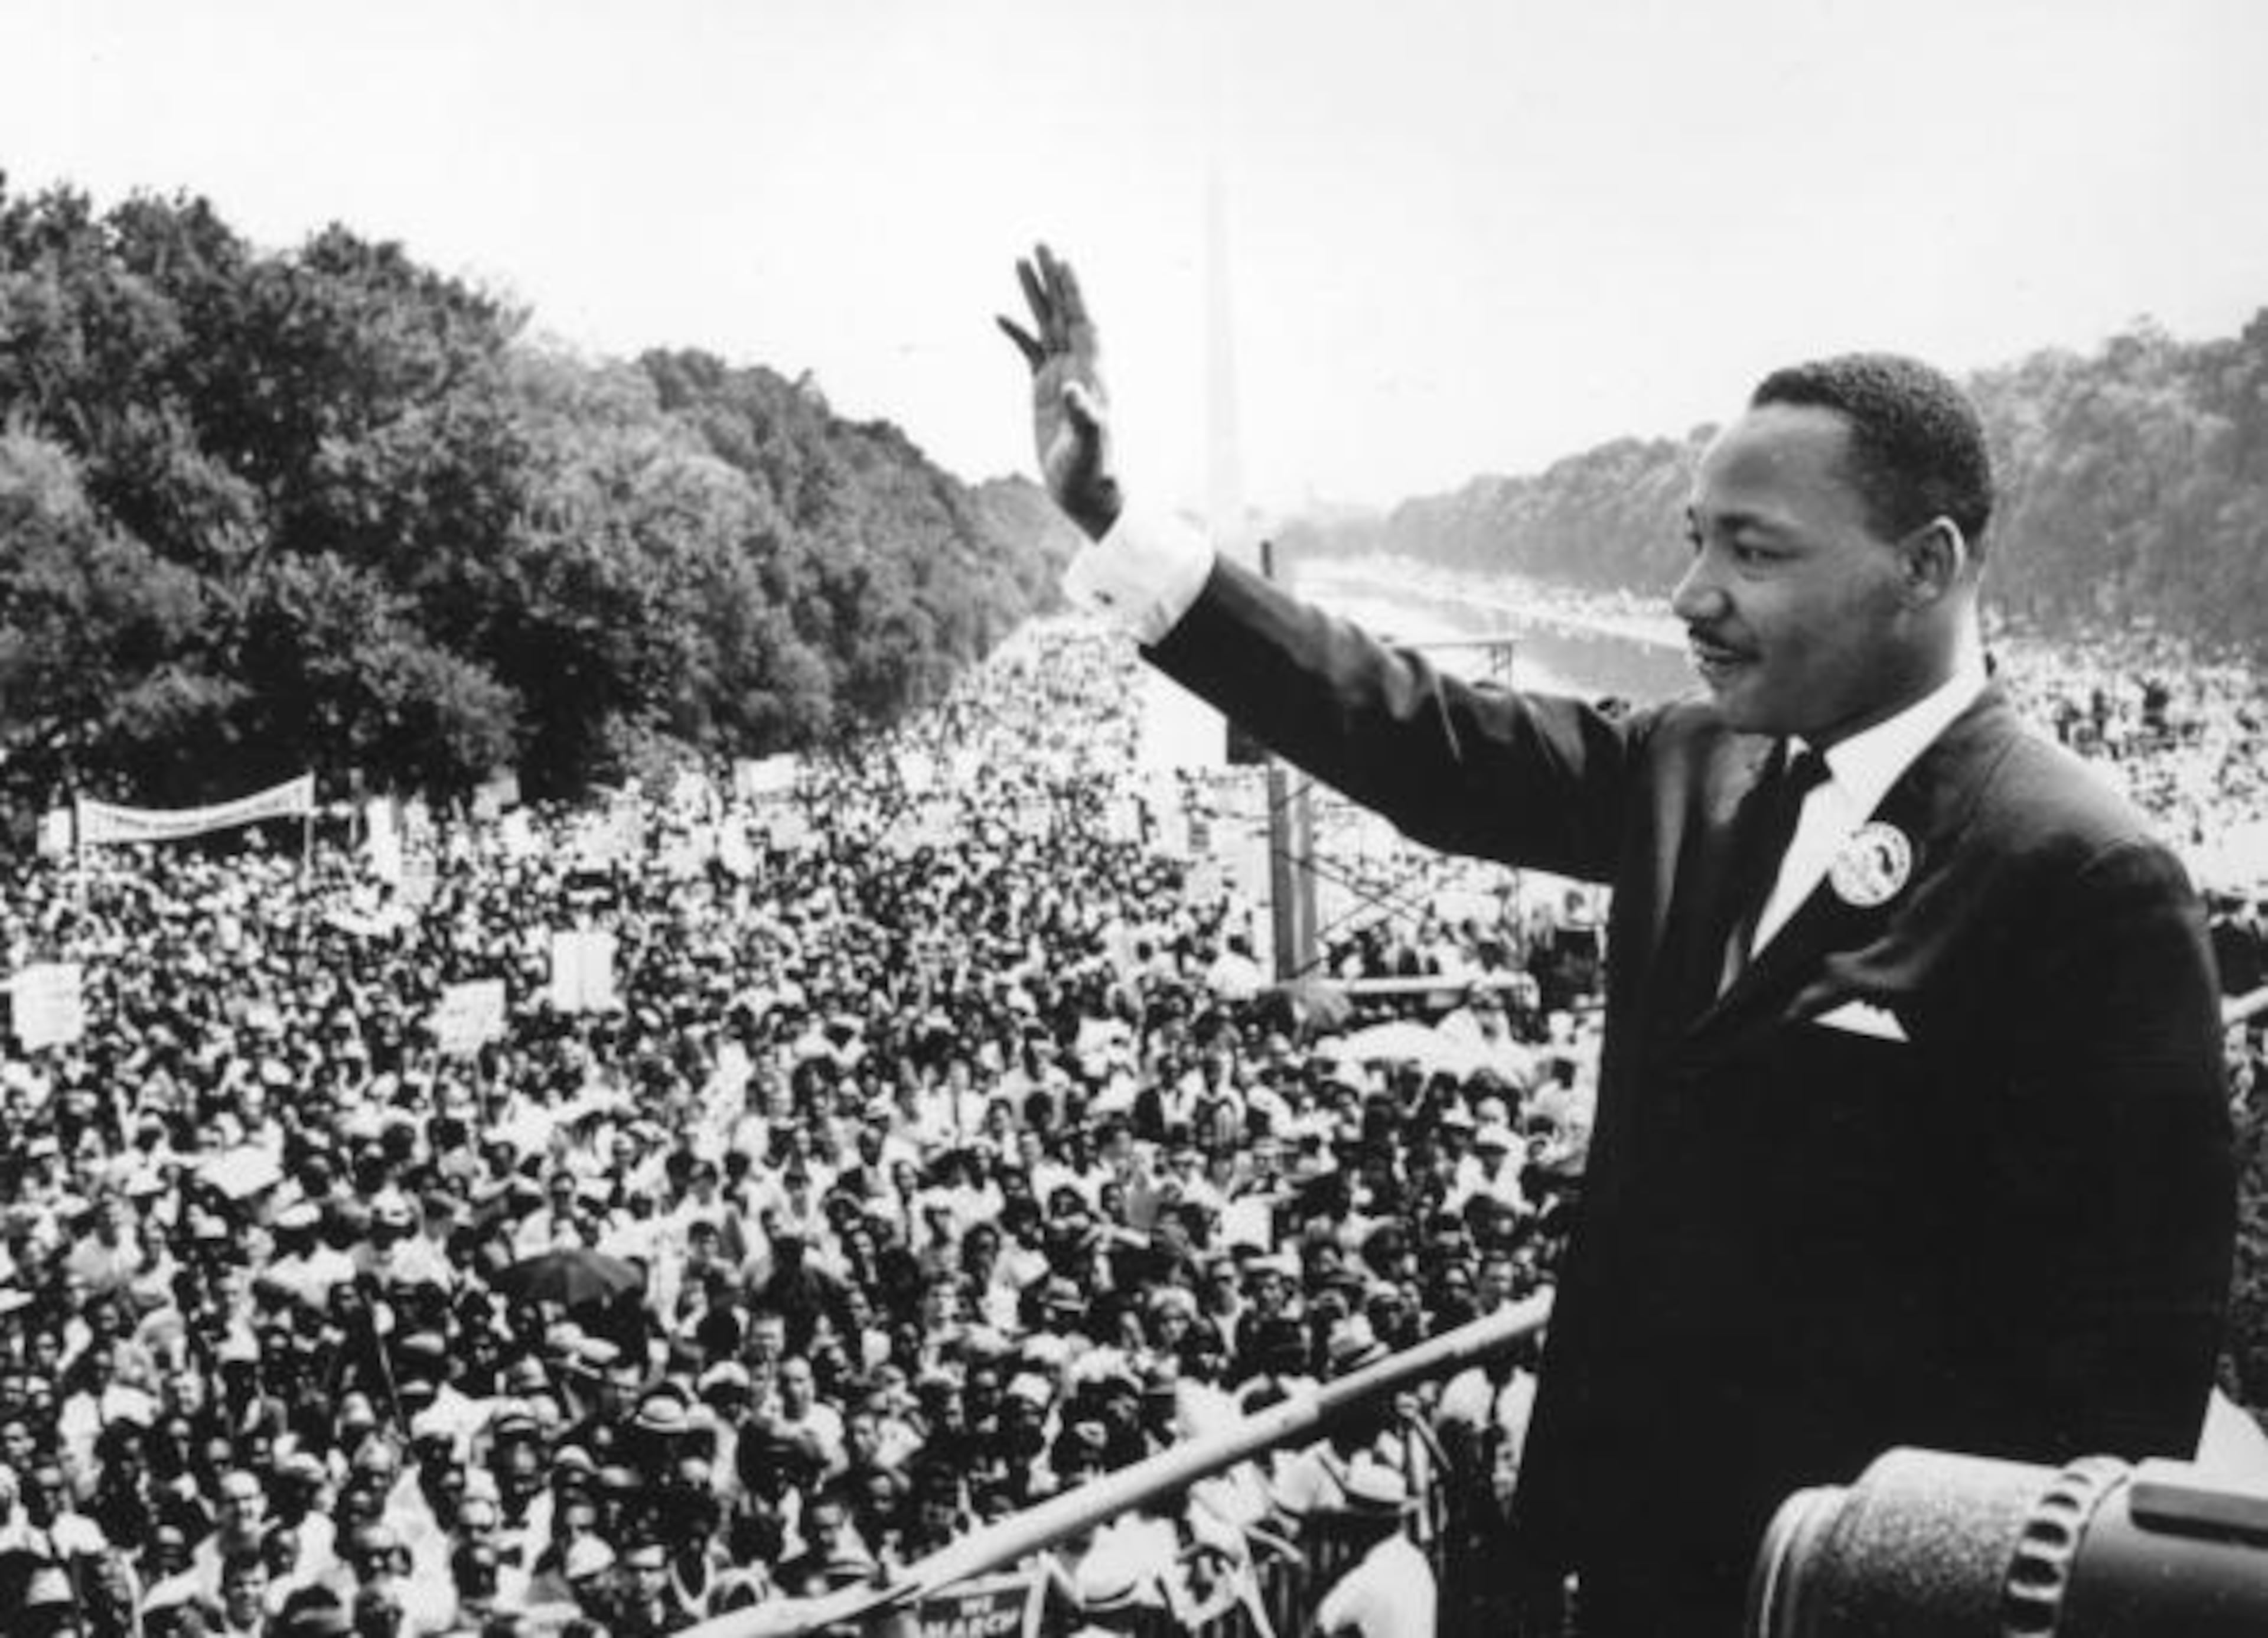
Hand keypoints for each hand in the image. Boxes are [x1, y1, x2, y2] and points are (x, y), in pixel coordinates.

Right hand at [998, 244, 1122, 539]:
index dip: (1073, 293)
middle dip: (1051, 279)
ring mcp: (1060, 376)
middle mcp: (1079, 367)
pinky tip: (999, 316)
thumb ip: (1084, 417)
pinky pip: (1029, 351)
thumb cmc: (1092, 472)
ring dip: (1034, 294)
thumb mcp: (1088, 445)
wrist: (1086, 493)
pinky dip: (1015, 332)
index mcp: (1091, 373)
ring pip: (1046, 325)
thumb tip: (1073, 389)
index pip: (1082, 322)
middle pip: (1064, 313)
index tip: (1062, 262)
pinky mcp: (1044, 390)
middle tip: (1039, 244)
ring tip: (1019, 261)